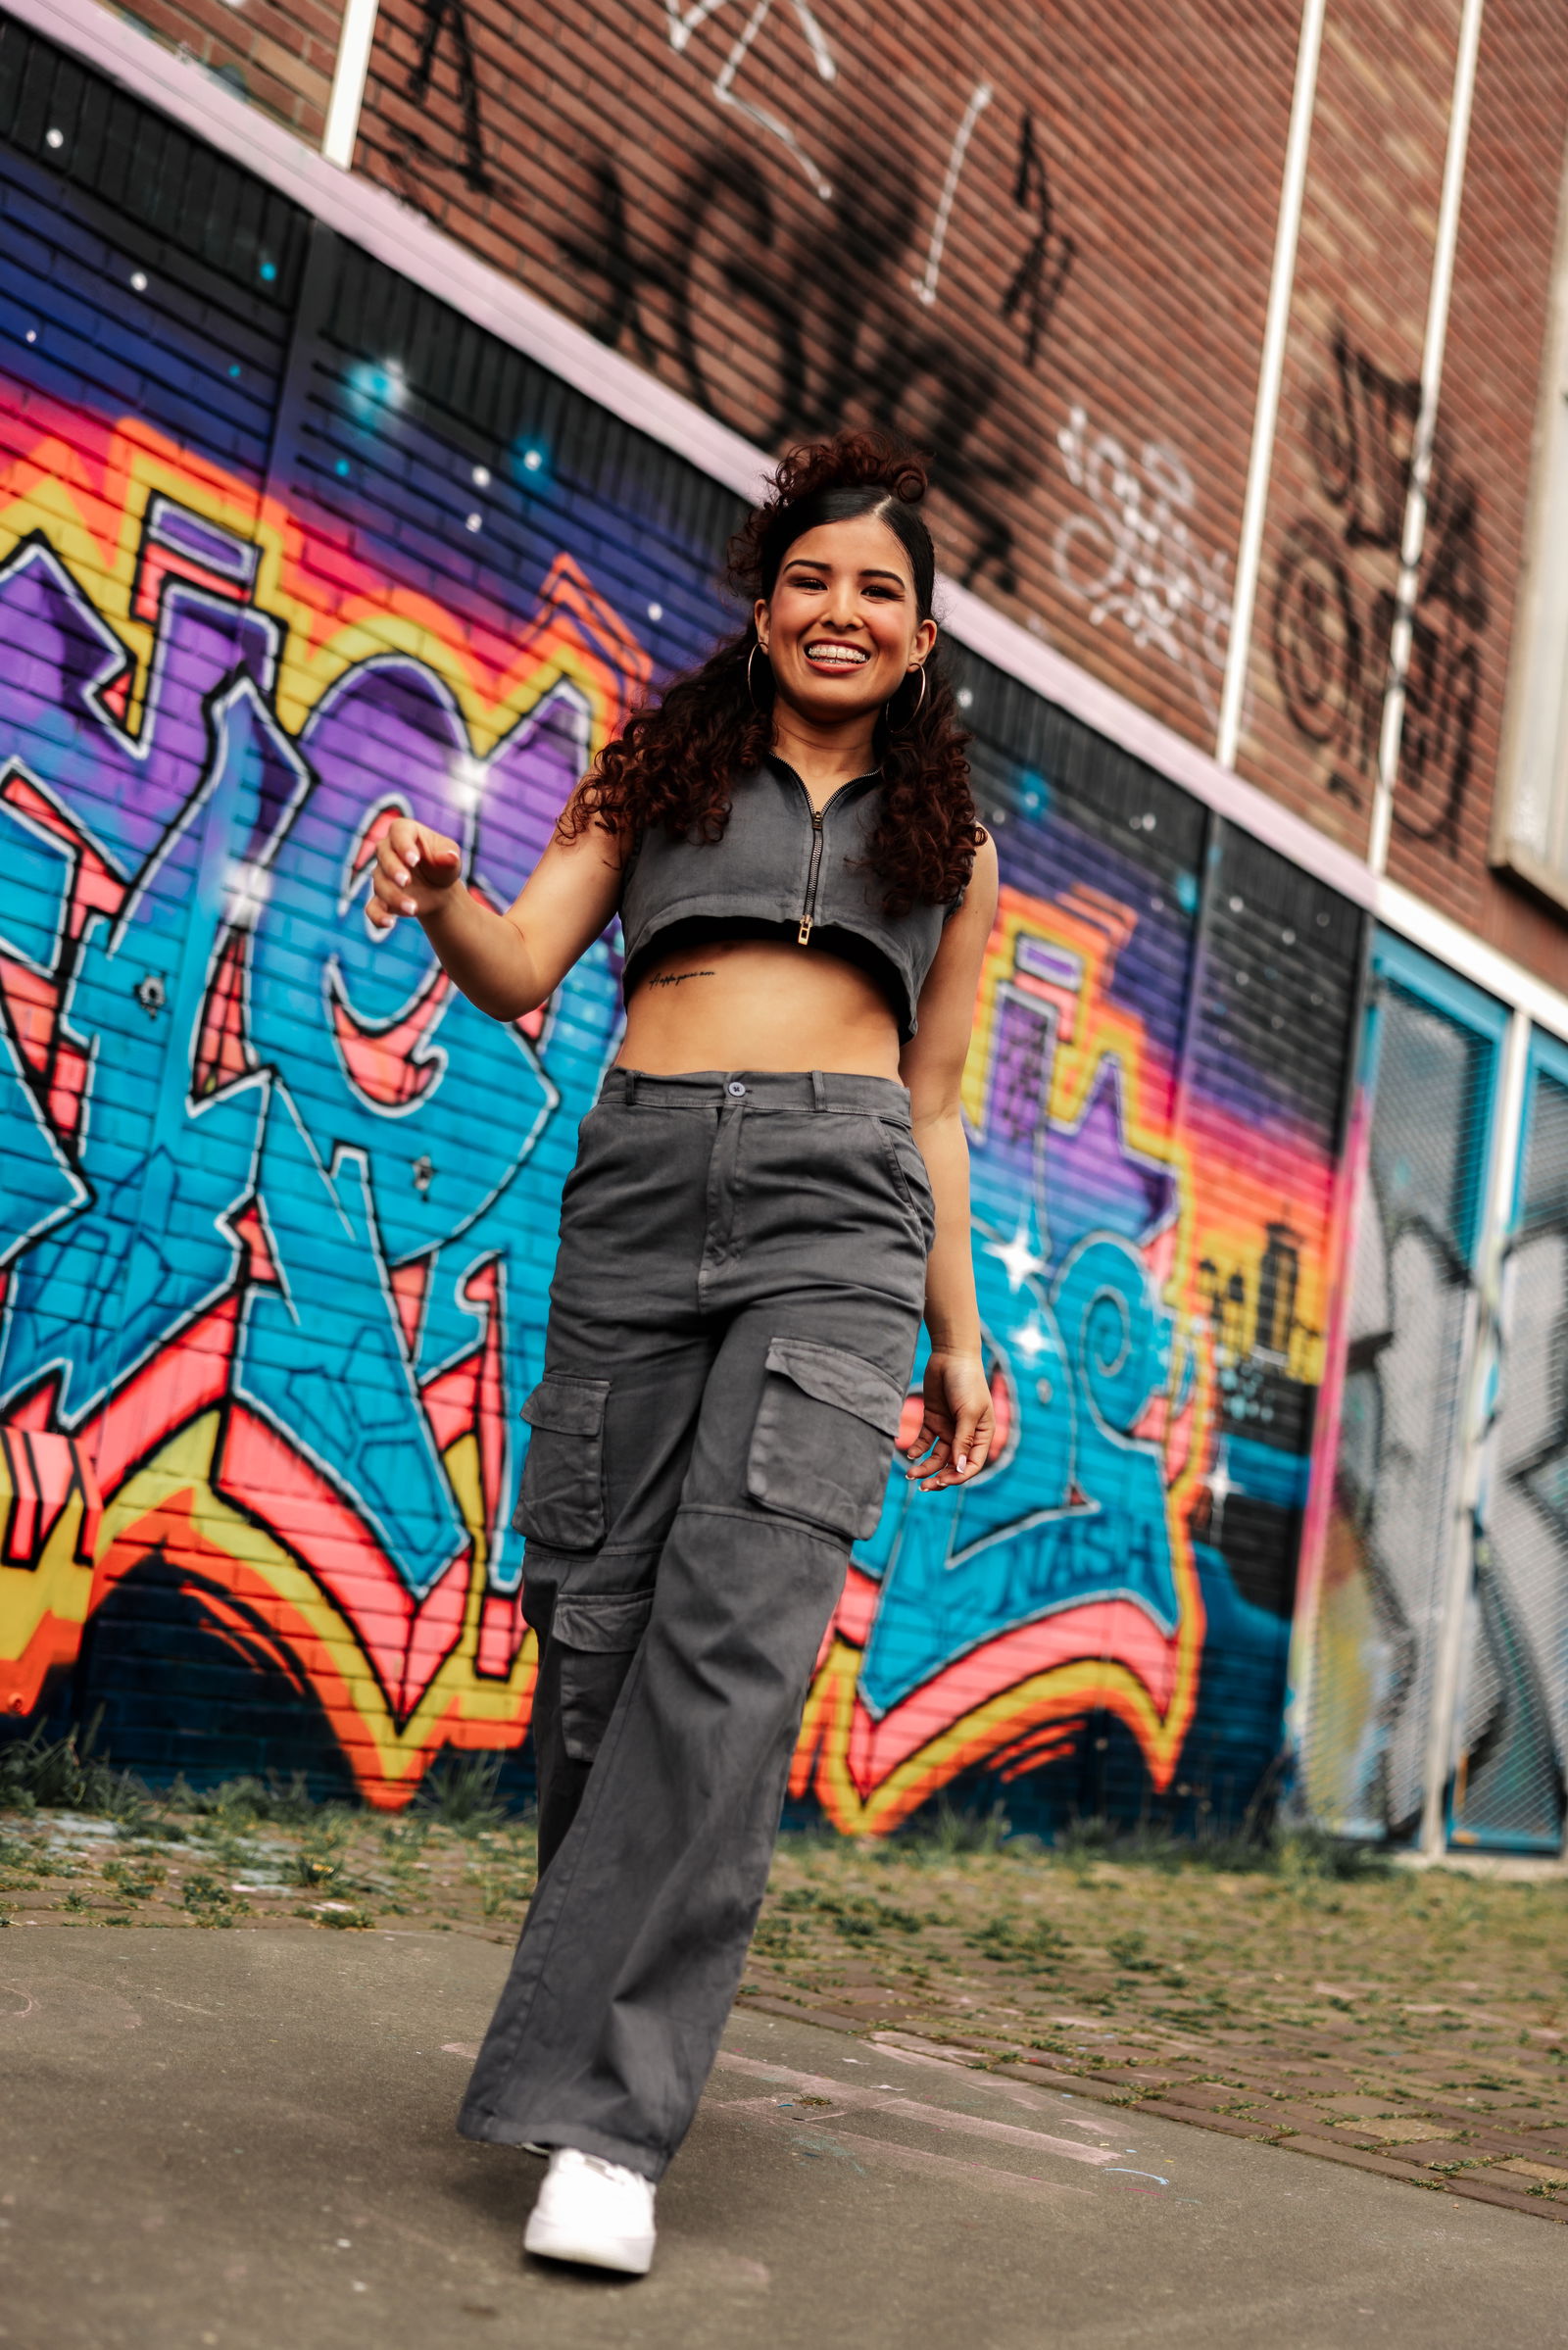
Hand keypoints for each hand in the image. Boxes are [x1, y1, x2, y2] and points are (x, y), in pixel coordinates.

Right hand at [366, 818, 462, 931]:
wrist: (439, 890)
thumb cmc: (443, 866)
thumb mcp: (451, 859)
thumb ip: (450, 857)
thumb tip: (450, 857)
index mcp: (405, 832)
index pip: (398, 832)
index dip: (403, 845)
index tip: (414, 860)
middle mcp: (388, 850)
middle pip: (383, 856)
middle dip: (393, 870)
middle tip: (406, 882)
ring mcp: (382, 875)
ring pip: (380, 884)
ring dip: (394, 897)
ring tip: (414, 908)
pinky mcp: (381, 898)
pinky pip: (372, 907)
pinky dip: (378, 916)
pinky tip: (389, 923)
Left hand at [902, 1348, 994, 1490]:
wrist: (950, 1356)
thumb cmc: (966, 1382)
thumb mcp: (967, 1412)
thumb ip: (962, 1440)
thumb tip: (959, 1468)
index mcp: (982, 1435)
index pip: (972, 1465)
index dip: (958, 1476)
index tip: (942, 1480)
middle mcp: (966, 1436)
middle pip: (953, 1465)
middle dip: (939, 1477)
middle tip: (923, 1487)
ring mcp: (949, 1429)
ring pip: (937, 1457)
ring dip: (925, 1467)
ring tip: (911, 1474)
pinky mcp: (933, 1420)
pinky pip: (925, 1441)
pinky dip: (917, 1449)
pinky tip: (909, 1453)